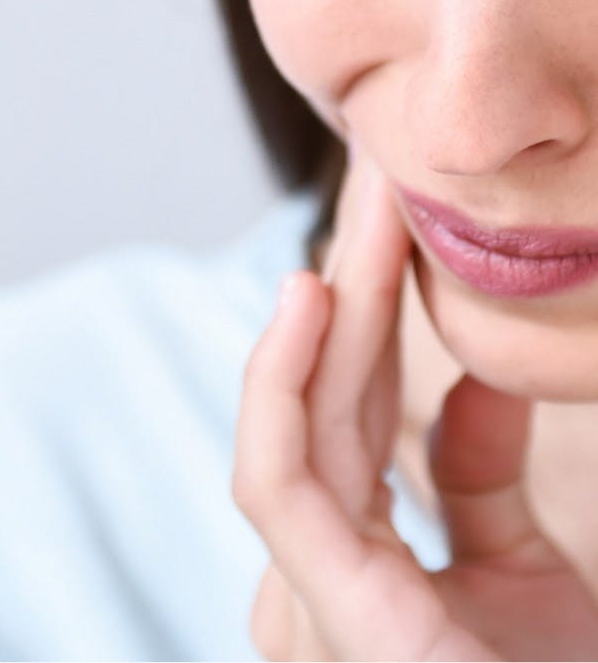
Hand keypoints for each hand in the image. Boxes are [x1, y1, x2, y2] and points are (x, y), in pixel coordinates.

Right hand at [232, 147, 597, 659]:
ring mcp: (314, 600)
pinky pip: (280, 486)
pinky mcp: (328, 616)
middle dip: (350, 294)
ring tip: (357, 217)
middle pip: (321, 408)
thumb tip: (469, 388)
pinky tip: (312, 300)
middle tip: (375, 186)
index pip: (348, 420)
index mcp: (358, 566)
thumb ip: (475, 484)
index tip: (391, 232)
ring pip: (297, 426)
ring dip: (326, 315)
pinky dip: (281, 390)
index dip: (366, 323)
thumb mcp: (522, 577)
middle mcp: (317, 577)